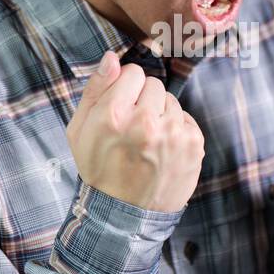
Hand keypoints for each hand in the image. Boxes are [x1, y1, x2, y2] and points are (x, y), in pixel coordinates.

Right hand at [66, 51, 205, 211]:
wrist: (124, 215)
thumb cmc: (99, 169)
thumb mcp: (80, 131)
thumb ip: (95, 90)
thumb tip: (112, 57)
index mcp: (113, 116)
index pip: (132, 72)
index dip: (125, 88)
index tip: (121, 108)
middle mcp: (145, 122)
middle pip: (153, 84)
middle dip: (143, 100)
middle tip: (133, 129)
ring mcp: (173, 134)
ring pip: (171, 101)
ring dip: (160, 115)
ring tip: (147, 143)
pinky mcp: (194, 145)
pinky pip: (186, 118)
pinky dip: (176, 130)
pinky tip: (162, 150)